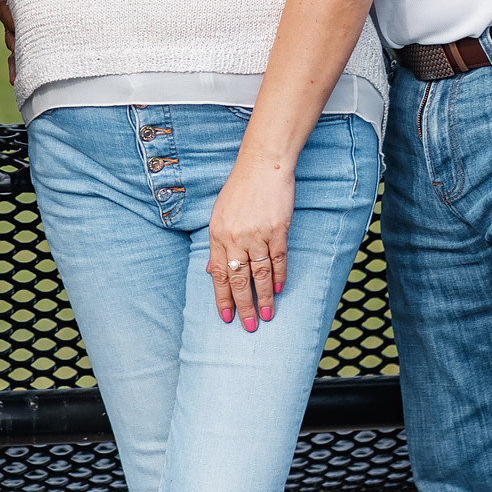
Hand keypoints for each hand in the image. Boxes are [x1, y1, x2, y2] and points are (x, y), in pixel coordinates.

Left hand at [205, 157, 294, 331]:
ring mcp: (257, 234)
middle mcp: (235, 237)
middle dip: (243, 305)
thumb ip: (217, 244)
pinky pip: (278, 258)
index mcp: (217, 234)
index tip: (227, 317)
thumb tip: (212, 271)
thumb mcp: (219, 215)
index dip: (222, 298)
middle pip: (239, 279)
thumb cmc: (240, 189)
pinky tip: (279, 289)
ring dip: (264, 297)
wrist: (262, 165)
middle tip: (248, 326)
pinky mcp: (277, 229)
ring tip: (266, 315)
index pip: (219, 274)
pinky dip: (279, 275)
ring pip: (260, 274)